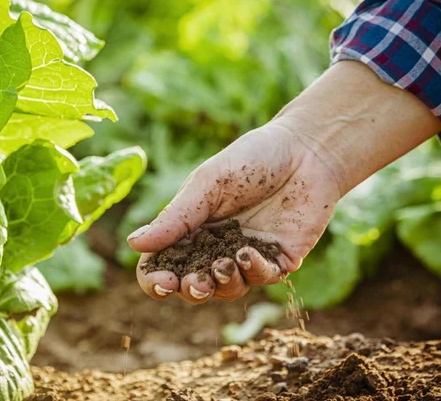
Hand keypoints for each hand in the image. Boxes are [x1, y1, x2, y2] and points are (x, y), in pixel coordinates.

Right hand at [128, 119, 342, 303]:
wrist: (307, 150)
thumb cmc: (252, 159)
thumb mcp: (207, 184)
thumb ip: (176, 217)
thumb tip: (133, 243)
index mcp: (190, 228)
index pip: (163, 264)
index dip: (156, 280)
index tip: (162, 283)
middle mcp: (216, 247)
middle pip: (192, 285)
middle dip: (189, 290)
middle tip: (193, 283)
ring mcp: (248, 257)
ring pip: (227, 290)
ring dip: (221, 284)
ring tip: (223, 266)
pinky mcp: (280, 260)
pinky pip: (263, 279)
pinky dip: (253, 273)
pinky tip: (248, 255)